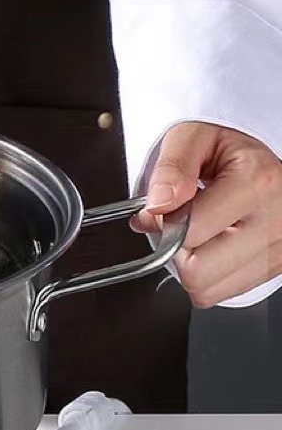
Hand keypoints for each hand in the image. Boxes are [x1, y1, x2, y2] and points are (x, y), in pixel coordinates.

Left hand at [131, 122, 281, 306]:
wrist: (257, 158)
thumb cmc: (223, 147)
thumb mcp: (191, 136)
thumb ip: (171, 168)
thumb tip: (159, 204)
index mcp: (257, 183)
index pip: (189, 233)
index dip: (162, 224)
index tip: (162, 209)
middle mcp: (276, 220)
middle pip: (197, 272)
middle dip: (176, 250)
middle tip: (182, 224)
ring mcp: (279, 248)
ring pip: (207, 290)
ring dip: (192, 266)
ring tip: (201, 233)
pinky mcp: (275, 268)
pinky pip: (222, 292)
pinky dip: (209, 275)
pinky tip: (215, 245)